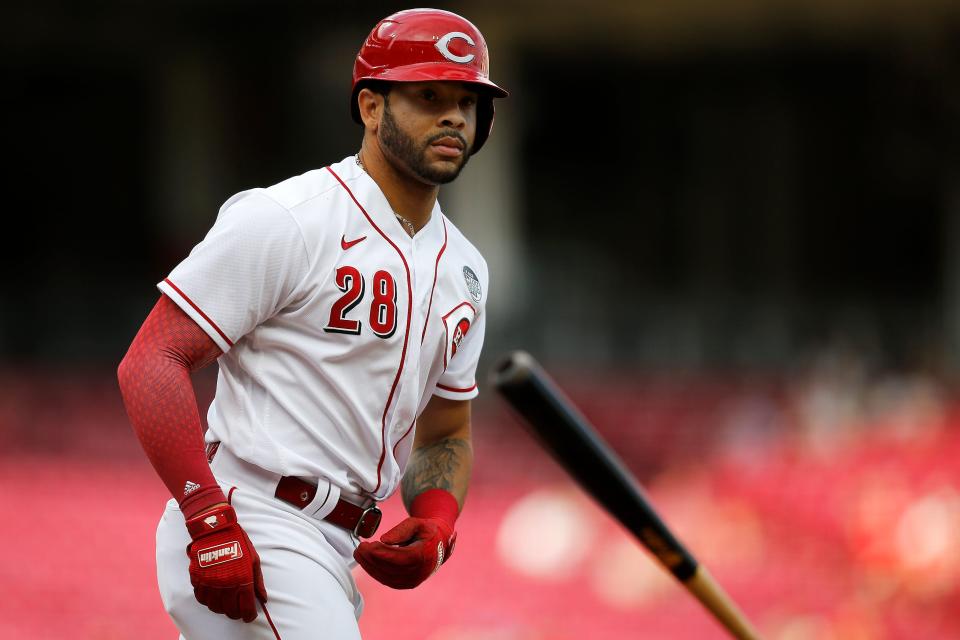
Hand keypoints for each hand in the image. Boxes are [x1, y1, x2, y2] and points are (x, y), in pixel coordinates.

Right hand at [185, 504, 266, 621]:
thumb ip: (258, 581)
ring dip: (221, 608)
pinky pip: (201, 598)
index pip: (245, 608)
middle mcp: (225, 585)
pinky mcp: (197, 579)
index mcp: (241, 580)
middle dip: (236, 613)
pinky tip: (214, 595)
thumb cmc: (237, 542)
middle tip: (239, 609)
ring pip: (214, 607)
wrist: (215, 529)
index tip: (250, 615)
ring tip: (227, 602)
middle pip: (229, 611)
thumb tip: (262, 598)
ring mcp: (209, 583)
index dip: (248, 615)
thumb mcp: (253, 559)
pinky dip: (208, 601)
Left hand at [353, 516, 456, 588]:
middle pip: (390, 568)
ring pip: (386, 577)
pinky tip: (366, 562)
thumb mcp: (416, 523)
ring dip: (370, 566)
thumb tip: (383, 540)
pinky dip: (375, 572)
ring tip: (359, 554)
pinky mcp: (407, 584)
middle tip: (359, 548)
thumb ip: (401, 530)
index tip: (367, 546)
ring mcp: (413, 580)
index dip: (381, 553)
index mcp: (423, 556)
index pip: (399, 558)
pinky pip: (387, 580)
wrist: (439, 543)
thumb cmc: (426, 531)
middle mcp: (419, 572)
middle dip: (371, 559)